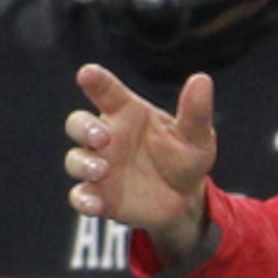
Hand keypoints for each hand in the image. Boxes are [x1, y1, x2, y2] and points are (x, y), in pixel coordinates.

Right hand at [68, 66, 216, 260]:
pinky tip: (94, 204)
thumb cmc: (186, 158)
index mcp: (129, 114)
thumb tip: (201, 79)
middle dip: (83, 127)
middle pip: (78, 123)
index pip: (107, 92)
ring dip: (84, 163)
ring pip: (75, 159)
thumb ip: (195, 111)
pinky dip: (83, 199)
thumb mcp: (196, 136)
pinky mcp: (99, 196)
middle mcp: (108, 137)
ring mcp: (100, 166)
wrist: (185, 200)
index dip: (96, 80)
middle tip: (102, 137)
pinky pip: (81, 196)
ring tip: (103, 170)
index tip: (87, 73)